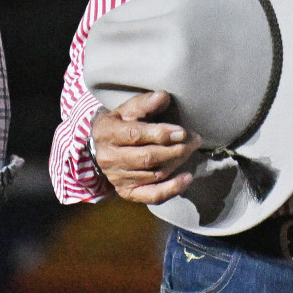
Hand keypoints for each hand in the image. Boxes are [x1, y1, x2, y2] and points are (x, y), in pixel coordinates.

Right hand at [91, 90, 200, 204]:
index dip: (161, 134)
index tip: (182, 131)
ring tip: (191, 151)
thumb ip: (144, 103)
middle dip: (175, 149)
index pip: (135, 135)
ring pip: (153, 175)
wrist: (97, 149)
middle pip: (147, 158)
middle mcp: (110, 159)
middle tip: (195, 140)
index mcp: (107, 134)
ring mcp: (118, 179)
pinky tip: (187, 178)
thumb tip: (163, 96)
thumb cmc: (118, 125)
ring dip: (177, 163)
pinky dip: (172, 189)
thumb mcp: (125, 110)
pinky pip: (152, 195)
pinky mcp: (127, 192)